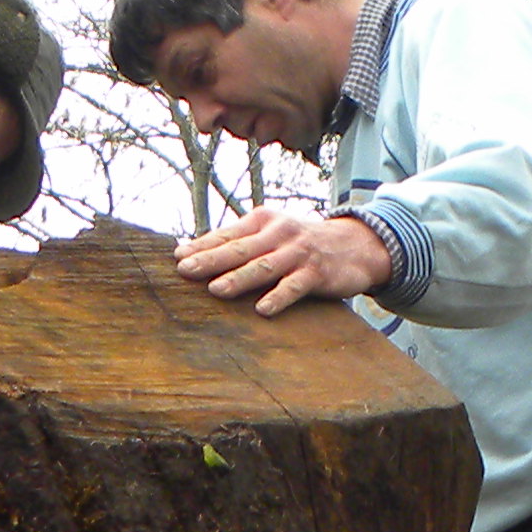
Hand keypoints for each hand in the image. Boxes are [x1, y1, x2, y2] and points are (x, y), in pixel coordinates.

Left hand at [177, 205, 391, 316]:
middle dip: (211, 260)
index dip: (202, 246)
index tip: (177, 257)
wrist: (354, 245)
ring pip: (263, 267)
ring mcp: (297, 253)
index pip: (227, 234)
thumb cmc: (300, 243)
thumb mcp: (270, 234)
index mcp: (262, 221)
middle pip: (240, 249)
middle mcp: (278, 234)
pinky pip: (294, 286)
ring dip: (239, 278)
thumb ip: (236, 242)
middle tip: (185, 271)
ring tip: (215, 290)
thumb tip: (189, 251)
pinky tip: (262, 309)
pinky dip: (278, 297)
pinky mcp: (316, 273)